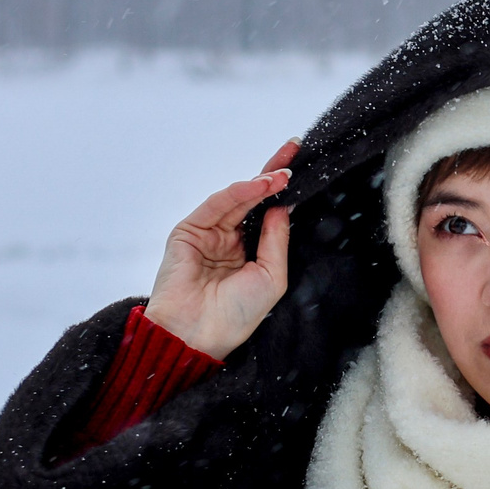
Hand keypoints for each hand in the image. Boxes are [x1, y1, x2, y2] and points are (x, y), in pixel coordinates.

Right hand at [144, 140, 297, 359]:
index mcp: (249, 252)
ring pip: (237, 199)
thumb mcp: (271, 276)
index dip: (282, 193)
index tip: (300, 169)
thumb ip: (276, 240)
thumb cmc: (235, 315)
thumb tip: (282, 206)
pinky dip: (238, 192)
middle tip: (293, 153)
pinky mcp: (189, 230)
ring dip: (260, 183)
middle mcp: (229, 239)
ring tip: (282, 174)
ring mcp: (208, 233)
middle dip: (273, 175)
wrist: (197, 334)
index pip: (268, 214)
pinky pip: (216, 205)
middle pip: (254, 199)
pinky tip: (258, 185)